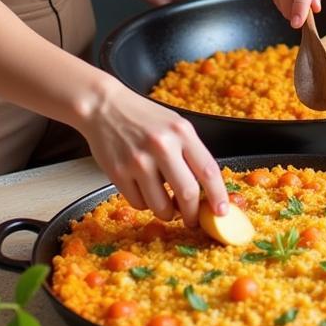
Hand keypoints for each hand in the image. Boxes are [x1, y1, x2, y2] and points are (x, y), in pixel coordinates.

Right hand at [85, 76, 228, 226]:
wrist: (104, 106)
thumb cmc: (143, 117)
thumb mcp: (175, 124)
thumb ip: (190, 152)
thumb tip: (206, 190)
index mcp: (181, 131)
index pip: (208, 170)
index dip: (218, 196)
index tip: (221, 212)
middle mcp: (162, 145)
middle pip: (187, 194)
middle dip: (193, 214)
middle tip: (193, 219)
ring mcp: (138, 160)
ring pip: (161, 206)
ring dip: (167, 213)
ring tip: (165, 203)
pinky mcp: (118, 172)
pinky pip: (138, 204)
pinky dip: (145, 203)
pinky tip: (143, 189)